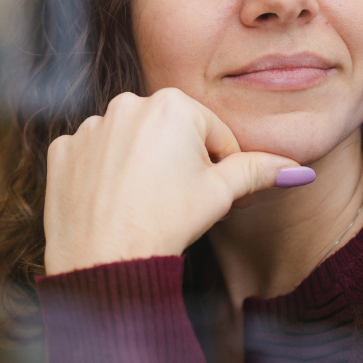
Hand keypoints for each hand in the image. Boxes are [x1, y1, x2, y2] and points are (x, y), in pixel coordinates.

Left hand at [42, 88, 308, 274]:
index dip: (219, 168)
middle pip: (169, 134)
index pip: (212, 134)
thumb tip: (299, 171)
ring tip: (144, 204)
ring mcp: (90, 126)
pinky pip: (92, 157)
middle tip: (178, 203)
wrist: (105, 259)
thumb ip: (259, 171)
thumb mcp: (221, 194)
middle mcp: (126, 103)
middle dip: (179, 163)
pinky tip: (112, 201)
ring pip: (129, 144)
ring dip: (141, 166)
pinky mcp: (63, 149)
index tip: (210, 196)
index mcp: (172, 104)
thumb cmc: (167, 223)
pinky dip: (103, 175)